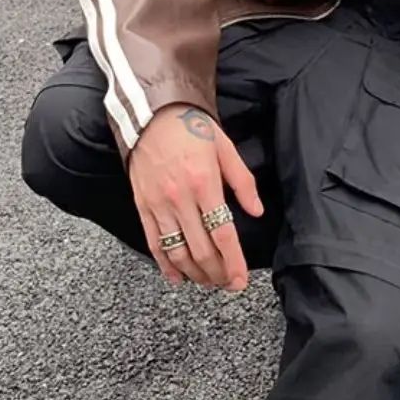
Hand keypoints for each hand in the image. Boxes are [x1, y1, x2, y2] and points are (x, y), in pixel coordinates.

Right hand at [128, 104, 263, 292]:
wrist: (152, 115)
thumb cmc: (192, 128)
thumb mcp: (225, 148)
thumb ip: (243, 182)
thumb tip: (256, 211)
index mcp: (205, 183)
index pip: (222, 234)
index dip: (233, 262)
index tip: (240, 280)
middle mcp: (180, 199)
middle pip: (201, 250)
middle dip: (217, 273)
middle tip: (228, 284)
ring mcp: (159, 205)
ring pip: (177, 252)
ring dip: (194, 274)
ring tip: (208, 283)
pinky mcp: (142, 206)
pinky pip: (154, 243)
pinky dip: (165, 265)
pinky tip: (178, 277)